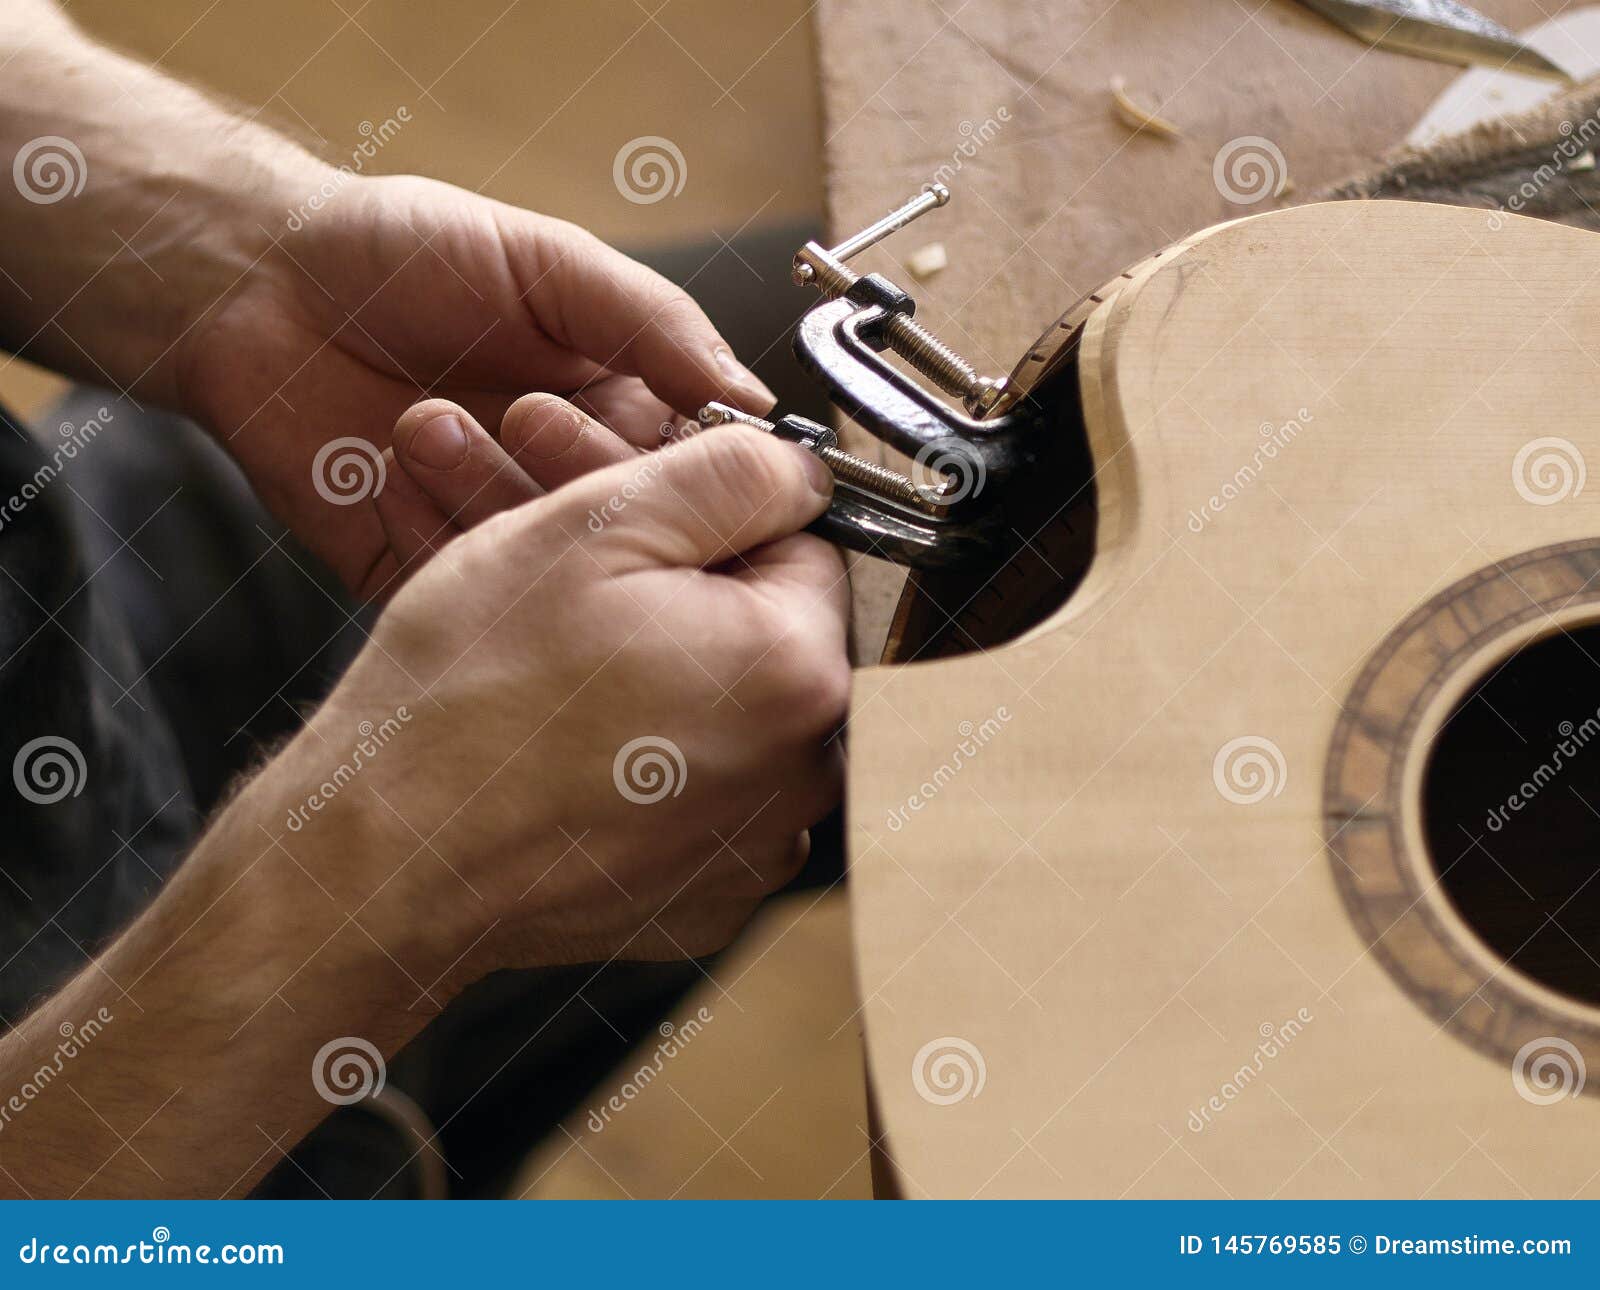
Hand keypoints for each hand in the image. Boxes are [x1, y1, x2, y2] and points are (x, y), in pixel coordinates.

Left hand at [176, 172, 775, 599]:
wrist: (253, 283)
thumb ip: (654, 326)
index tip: (691, 464)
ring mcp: (496, 530)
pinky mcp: (421, 567)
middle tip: (533, 427)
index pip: (693, 469)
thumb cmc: (401, 252)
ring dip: (498, 504)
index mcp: (617, 407)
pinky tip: (388, 468)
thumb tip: (755, 400)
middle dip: (589, 490)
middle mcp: (566, 479)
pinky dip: (433, 544)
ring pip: (549, 575)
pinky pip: (458, 595)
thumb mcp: (551, 262)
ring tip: (433, 419)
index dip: (699, 475)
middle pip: (629, 534)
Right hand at [289, 420, 848, 969]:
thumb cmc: (469, 699)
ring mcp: (754, 844)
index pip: (802, 548)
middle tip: (569, 569)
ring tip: (547, 649)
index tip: (631, 528)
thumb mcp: (594, 528)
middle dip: (673, 584)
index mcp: (799, 671)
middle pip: (759, 630)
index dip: (708, 520)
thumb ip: (729, 476)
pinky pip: (694, 790)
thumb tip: (798, 471)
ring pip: (722, 708)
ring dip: (653, 664)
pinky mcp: (704, 894)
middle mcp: (802, 771)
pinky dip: (644, 753)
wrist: (384, 861)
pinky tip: (564, 731)